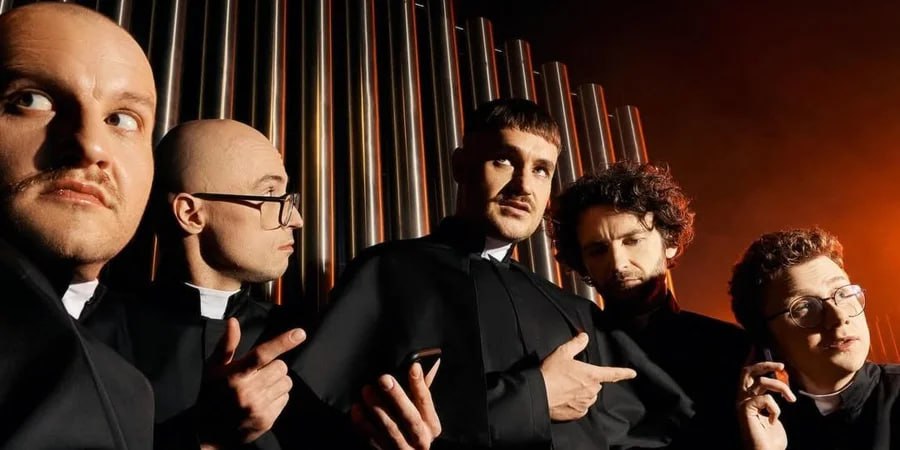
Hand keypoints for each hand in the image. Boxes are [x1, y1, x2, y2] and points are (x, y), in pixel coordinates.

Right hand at [196, 318, 305, 446]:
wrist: (208, 432)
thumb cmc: (211, 394)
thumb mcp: (214, 369)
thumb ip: (227, 345)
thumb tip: (233, 322)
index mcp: (234, 375)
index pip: (262, 354)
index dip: (282, 342)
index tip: (300, 334)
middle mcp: (247, 391)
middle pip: (280, 367)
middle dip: (273, 367)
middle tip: (257, 375)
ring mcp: (258, 407)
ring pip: (286, 382)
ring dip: (277, 382)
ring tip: (259, 388)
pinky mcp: (266, 420)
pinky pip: (285, 398)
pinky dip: (277, 397)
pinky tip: (261, 401)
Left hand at [351, 360, 441, 448]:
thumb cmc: (415, 427)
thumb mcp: (422, 411)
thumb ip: (421, 389)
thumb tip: (422, 362)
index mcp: (432, 425)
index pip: (426, 402)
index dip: (419, 384)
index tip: (413, 366)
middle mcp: (421, 439)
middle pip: (410, 417)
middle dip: (397, 397)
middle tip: (384, 378)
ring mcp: (403, 449)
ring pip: (391, 429)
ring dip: (378, 408)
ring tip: (367, 391)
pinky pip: (373, 439)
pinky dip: (364, 424)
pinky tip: (357, 410)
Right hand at [540, 333, 636, 420]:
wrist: (539, 394)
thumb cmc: (550, 373)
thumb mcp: (562, 353)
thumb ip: (576, 344)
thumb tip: (584, 336)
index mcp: (591, 375)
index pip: (612, 373)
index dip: (624, 373)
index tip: (633, 373)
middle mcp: (592, 390)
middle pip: (596, 384)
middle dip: (587, 381)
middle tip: (571, 377)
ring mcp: (585, 403)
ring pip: (589, 396)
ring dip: (581, 392)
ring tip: (565, 388)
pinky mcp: (577, 413)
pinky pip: (581, 408)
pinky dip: (575, 404)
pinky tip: (564, 398)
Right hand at [736, 361, 795, 449]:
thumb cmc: (771, 438)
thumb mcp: (773, 412)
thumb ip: (771, 397)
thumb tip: (780, 382)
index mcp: (747, 397)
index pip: (747, 372)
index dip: (752, 358)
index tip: (757, 346)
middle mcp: (741, 398)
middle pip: (749, 371)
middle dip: (765, 364)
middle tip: (781, 365)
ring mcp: (742, 404)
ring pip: (760, 382)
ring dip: (780, 387)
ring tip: (790, 398)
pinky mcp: (746, 411)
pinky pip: (764, 399)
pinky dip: (775, 407)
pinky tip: (775, 419)